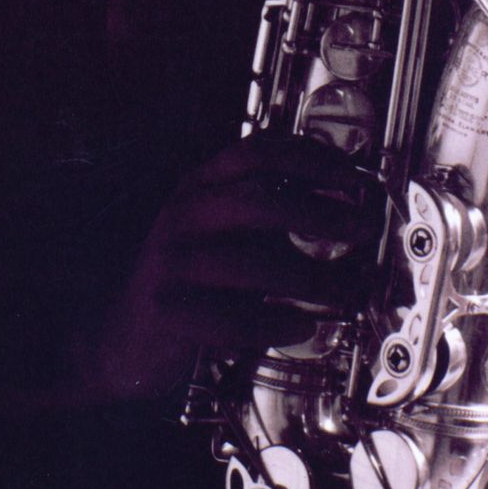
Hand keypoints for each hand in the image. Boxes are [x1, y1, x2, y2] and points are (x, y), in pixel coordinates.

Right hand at [87, 135, 377, 399]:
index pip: (255, 153)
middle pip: (256, 199)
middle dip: (317, 212)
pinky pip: (229, 318)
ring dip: (308, 277)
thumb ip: (272, 216)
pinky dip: (273, 322)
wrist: (127, 335)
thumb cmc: (195, 281)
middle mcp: (185, 215)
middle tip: (360, 228)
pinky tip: (299, 326)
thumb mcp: (227, 231)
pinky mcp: (168, 311)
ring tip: (343, 291)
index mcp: (201, 186)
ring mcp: (172, 262)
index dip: (307, 158)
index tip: (351, 175)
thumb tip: (345, 212)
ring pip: (247, 263)